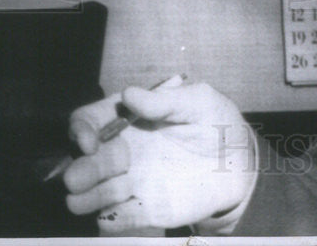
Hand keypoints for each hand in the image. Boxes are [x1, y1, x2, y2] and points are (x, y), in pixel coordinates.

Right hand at [64, 79, 256, 233]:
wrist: (238, 165)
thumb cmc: (216, 125)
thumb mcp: (199, 101)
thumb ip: (165, 99)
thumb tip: (129, 94)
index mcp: (127, 121)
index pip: (86, 121)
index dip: (79, 130)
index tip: (90, 141)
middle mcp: (119, 153)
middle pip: (78, 165)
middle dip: (80, 171)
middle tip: (100, 170)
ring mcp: (126, 185)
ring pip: (81, 199)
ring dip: (94, 197)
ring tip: (125, 187)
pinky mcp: (139, 212)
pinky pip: (110, 222)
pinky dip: (118, 218)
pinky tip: (141, 205)